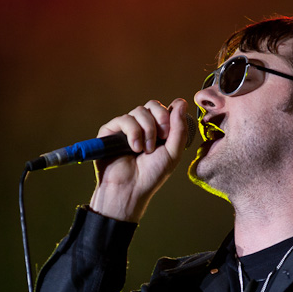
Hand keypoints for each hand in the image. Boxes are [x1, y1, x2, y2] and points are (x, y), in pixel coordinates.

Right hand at [89, 98, 191, 221]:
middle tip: (162, 138)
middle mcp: (141, 127)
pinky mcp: (110, 131)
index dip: (169, 114)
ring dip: (147, 130)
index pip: (163, 109)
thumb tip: (182, 102)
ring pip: (139, 111)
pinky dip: (133, 133)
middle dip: (160, 119)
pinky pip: (124, 119)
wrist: (131, 189)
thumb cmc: (151, 175)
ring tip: (146, 150)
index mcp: (157, 130)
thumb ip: (179, 128)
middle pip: (152, 105)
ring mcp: (125, 128)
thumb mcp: (173, 153)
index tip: (170, 133)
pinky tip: (135, 148)